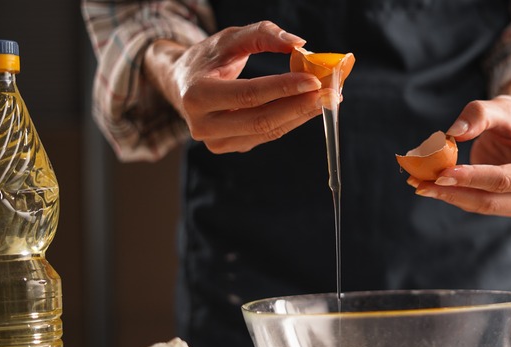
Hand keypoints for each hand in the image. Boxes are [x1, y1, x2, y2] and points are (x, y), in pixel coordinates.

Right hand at [142, 21, 324, 153]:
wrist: (180, 83)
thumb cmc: (206, 58)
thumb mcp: (229, 38)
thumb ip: (262, 35)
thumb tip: (298, 44)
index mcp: (196, 96)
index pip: (248, 95)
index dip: (283, 88)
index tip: (314, 80)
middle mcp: (202, 125)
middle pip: (260, 120)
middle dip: (299, 106)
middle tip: (329, 94)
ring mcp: (216, 142)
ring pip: (267, 132)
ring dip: (300, 116)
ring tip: (326, 100)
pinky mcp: (230, 147)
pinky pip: (266, 135)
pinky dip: (290, 121)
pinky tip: (308, 107)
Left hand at [407, 75, 510, 217]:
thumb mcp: (500, 107)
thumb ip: (478, 116)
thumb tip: (451, 135)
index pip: (501, 180)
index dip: (470, 177)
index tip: (441, 173)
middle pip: (488, 200)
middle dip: (451, 192)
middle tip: (418, 182)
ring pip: (478, 206)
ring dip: (446, 195)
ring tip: (416, 181)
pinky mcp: (504, 207)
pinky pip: (474, 203)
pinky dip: (450, 194)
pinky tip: (427, 183)